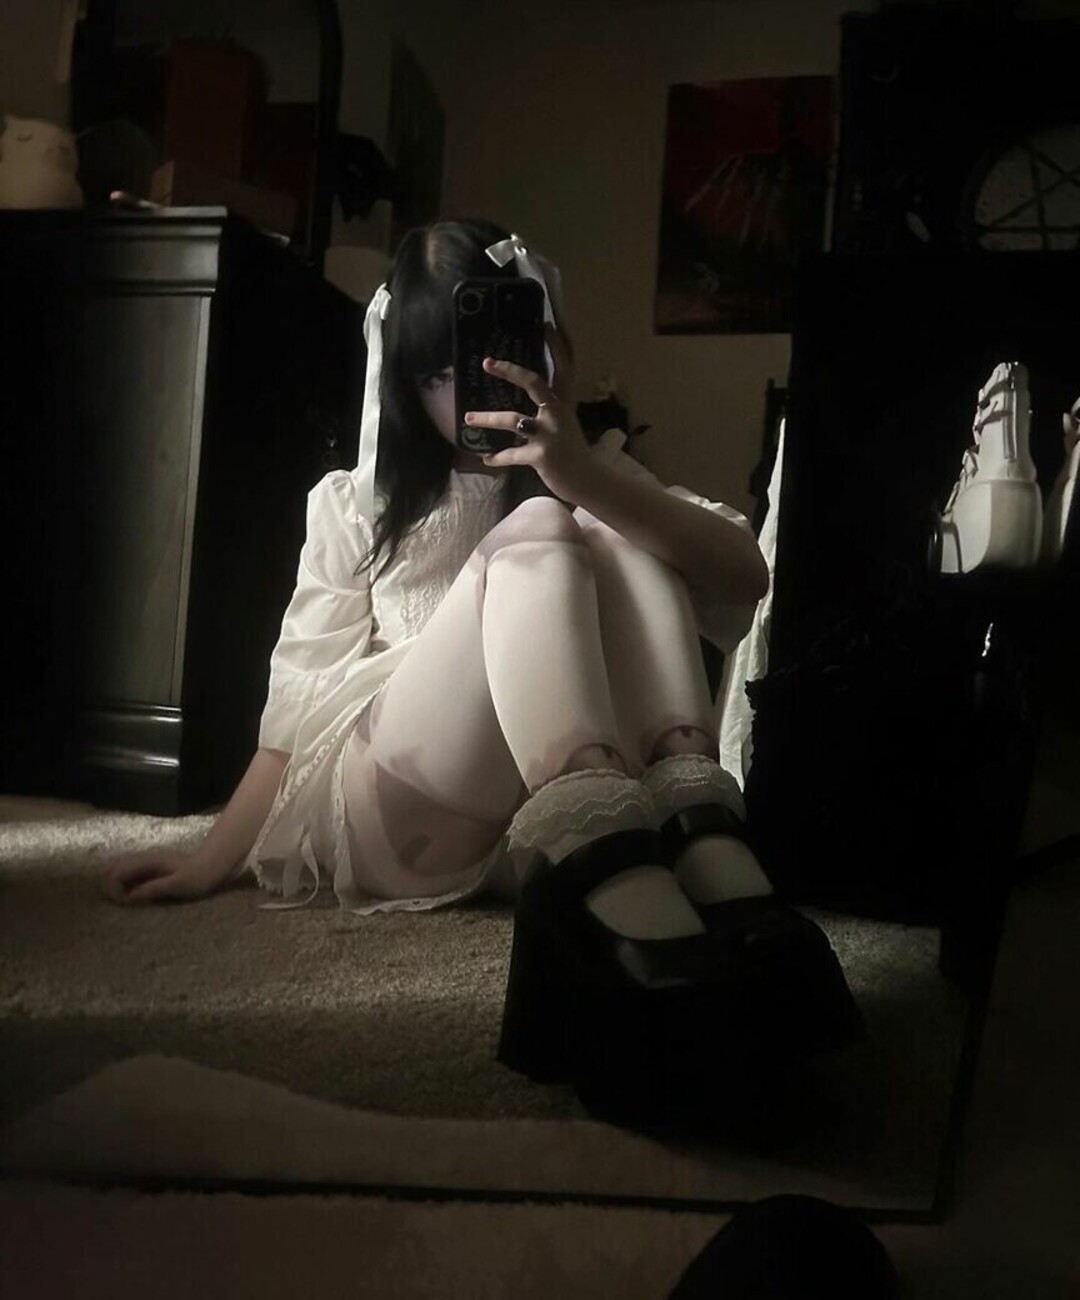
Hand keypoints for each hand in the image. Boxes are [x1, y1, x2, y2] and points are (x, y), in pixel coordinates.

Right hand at [100, 848, 236, 903]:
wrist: (214, 864)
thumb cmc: (199, 876)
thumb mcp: (179, 885)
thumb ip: (155, 888)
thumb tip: (130, 896)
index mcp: (147, 863)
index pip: (116, 873)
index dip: (114, 890)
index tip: (126, 904)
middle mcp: (144, 861)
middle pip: (114, 873)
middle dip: (113, 889)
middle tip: (126, 905)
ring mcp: (147, 865)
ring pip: (122, 875)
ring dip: (120, 890)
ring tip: (130, 904)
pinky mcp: (152, 872)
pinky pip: (132, 879)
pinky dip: (129, 889)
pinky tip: (139, 900)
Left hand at [464, 324, 596, 502]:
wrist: (587, 480)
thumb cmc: (573, 450)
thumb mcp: (567, 423)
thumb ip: (551, 409)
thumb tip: (528, 401)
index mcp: (566, 402)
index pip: (564, 368)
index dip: (557, 345)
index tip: (547, 323)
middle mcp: (558, 413)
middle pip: (535, 383)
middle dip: (510, 371)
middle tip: (487, 362)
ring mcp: (549, 434)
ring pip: (513, 419)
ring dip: (488, 418)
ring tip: (468, 418)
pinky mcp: (541, 456)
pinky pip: (512, 454)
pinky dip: (497, 457)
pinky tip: (486, 459)